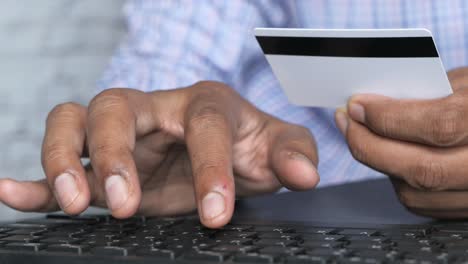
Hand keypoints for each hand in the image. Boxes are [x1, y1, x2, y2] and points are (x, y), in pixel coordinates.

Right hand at [0, 81, 318, 227]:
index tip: (215, 212)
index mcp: (203, 103)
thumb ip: (294, 155)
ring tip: (76, 201)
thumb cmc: (250, 147)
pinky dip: (33, 176)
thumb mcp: (278, 149)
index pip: (201, 124)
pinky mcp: (104, 166)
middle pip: (114, 106)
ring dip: (65, 158)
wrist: (225, 154)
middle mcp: (155, 112)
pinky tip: (12, 191)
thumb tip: (305, 176)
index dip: (208, 166)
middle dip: (115, 153)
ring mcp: (124, 137)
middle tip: (127, 203)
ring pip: (74, 121)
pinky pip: (60, 159)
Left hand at [335, 67, 467, 217]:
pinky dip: (399, 182)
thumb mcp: (467, 83)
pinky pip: (424, 205)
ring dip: (380, 165)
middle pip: (421, 169)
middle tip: (347, 122)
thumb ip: (426, 94)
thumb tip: (372, 105)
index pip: (438, 126)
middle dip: (370, 145)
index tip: (356, 105)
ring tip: (364, 138)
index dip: (389, 117)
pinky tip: (391, 159)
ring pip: (416, 193)